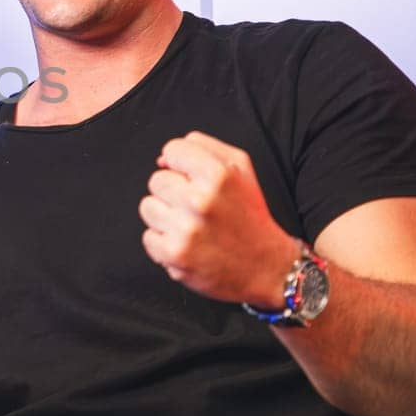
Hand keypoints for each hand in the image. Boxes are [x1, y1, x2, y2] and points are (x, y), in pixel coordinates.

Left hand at [138, 131, 297, 308]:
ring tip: (191, 226)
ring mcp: (185, 228)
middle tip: (197, 207)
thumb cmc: (250, 216)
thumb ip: (203, 147)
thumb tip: (163, 159)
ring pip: (148, 207)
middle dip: (174, 192)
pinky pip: (148, 237)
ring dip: (165, 217)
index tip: (192, 177)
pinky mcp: (174, 254)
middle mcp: (201, 200)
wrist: (266, 267)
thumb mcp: (241, 168)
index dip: (180, 163)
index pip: (172, 150)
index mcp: (219, 174)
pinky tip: (187, 244)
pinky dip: (164, 243)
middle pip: (157, 180)